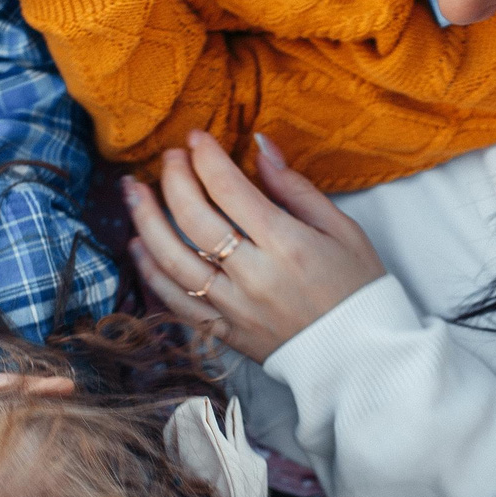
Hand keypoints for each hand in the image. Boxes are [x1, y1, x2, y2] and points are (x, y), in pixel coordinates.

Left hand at [123, 132, 386, 361]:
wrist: (361, 357)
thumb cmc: (358, 289)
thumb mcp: (342, 229)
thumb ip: (296, 188)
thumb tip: (261, 147)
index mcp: (287, 245)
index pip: (230, 190)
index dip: (206, 158)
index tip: (196, 139)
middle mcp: (254, 276)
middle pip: (194, 219)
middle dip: (174, 179)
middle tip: (170, 158)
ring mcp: (235, 307)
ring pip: (173, 260)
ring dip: (146, 221)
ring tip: (133, 191)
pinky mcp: (225, 332)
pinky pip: (176, 302)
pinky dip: (152, 273)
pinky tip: (138, 246)